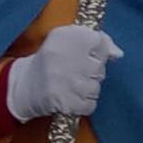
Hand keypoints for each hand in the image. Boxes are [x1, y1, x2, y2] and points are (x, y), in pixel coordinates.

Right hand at [5, 24, 122, 121]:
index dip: (97, 52)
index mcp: (65, 36)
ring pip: (95, 87)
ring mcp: (63, 80)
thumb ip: (98, 41)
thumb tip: (119, 54)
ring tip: (73, 86)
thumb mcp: (70, 39)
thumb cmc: (52, 60)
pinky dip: (84, 104)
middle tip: (77, 73)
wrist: (24, 85)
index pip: (99, 41)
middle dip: (92, 72)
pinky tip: (73, 98)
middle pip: (99, 67)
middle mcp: (63, 56)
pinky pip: (89, 105)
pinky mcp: (61, 101)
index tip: (87, 56)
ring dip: (88, 89)